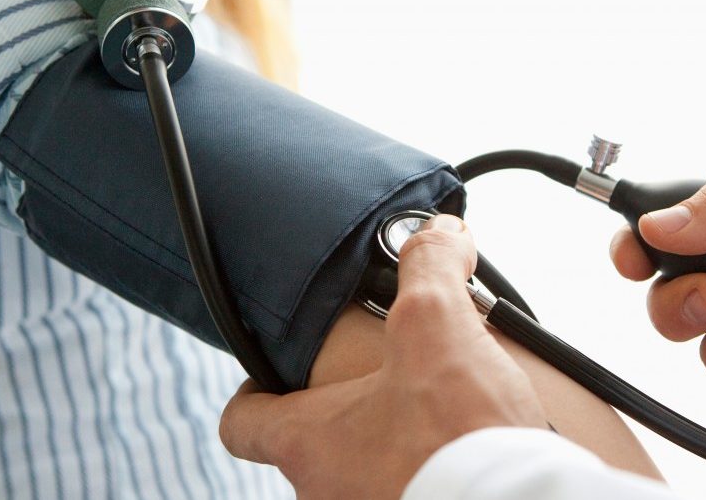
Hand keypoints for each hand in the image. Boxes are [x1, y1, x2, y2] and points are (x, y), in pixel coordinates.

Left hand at [220, 215, 548, 498]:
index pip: (241, 423)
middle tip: (387, 375)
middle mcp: (325, 492)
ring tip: (436, 409)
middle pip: (311, 443)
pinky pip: (403, 488)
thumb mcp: (436, 322)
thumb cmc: (458, 434)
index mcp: (307, 442)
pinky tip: (464, 446)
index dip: (254, 390)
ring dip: (388, 440)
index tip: (280, 372)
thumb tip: (439, 233)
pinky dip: (424, 468)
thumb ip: (429, 266)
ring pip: (359, 471)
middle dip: (346, 407)